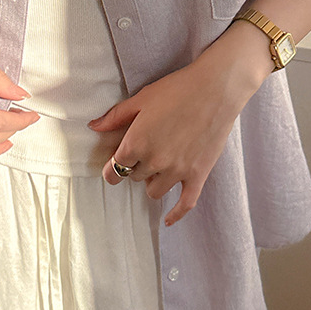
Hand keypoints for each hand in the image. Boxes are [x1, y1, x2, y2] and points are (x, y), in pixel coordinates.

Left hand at [87, 54, 256, 226]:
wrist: (217, 89)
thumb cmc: (177, 89)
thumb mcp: (141, 99)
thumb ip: (115, 116)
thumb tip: (93, 127)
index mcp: (136, 143)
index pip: (114, 170)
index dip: (112, 167)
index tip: (115, 164)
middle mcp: (154, 161)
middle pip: (135, 178)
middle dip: (136, 166)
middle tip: (146, 150)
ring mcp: (177, 171)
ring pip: (154, 191)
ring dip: (153, 180)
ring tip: (159, 165)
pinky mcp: (198, 175)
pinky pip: (185, 204)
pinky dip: (176, 214)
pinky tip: (168, 220)